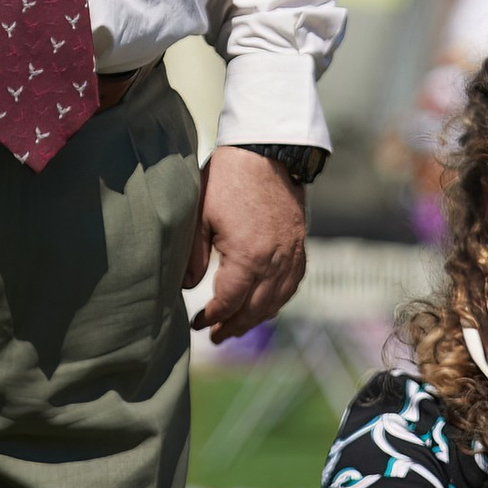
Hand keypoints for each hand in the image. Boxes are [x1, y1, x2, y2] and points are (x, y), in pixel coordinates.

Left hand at [186, 147, 307, 343]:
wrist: (266, 151)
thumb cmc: (227, 180)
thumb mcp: (199, 216)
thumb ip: (193, 257)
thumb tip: (187, 287)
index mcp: (248, 257)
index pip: (229, 302)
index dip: (212, 317)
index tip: (197, 322)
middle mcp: (275, 261)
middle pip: (255, 309)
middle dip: (234, 326)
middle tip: (216, 336)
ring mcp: (292, 254)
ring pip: (277, 300)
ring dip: (257, 318)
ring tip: (238, 327)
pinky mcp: (300, 244)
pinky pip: (294, 283)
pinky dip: (279, 299)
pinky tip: (267, 304)